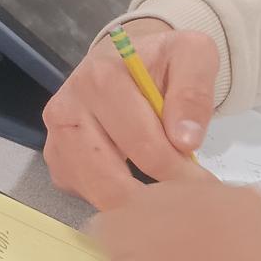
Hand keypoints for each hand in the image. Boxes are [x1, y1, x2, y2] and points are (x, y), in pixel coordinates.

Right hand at [44, 19, 218, 209]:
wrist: (129, 58)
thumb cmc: (163, 60)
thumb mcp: (193, 56)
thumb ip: (194, 92)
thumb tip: (186, 140)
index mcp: (101, 79)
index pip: (142, 144)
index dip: (177, 170)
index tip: (203, 182)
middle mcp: (67, 109)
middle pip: (110, 178)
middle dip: (154, 197)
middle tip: (188, 200)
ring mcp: (57, 138)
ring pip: (95, 193)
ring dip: (135, 204)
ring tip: (169, 196)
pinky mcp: (57, 160)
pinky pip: (84, 195)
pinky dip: (116, 201)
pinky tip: (141, 187)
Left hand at [94, 181, 260, 260]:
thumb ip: (237, 240)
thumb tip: (198, 245)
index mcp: (250, 199)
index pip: (188, 191)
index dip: (182, 226)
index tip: (190, 255)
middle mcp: (203, 204)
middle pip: (147, 203)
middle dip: (149, 237)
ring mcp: (162, 237)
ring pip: (115, 233)